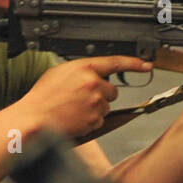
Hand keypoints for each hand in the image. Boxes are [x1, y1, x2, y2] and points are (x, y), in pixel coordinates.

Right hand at [15, 57, 152, 138]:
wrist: (35, 118)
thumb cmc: (43, 97)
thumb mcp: (60, 73)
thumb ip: (80, 71)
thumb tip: (93, 75)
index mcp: (84, 67)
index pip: (115, 62)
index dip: (134, 63)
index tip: (146, 65)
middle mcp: (93, 83)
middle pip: (112, 90)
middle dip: (101, 95)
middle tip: (81, 99)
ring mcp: (95, 102)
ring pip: (106, 106)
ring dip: (95, 109)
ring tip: (74, 109)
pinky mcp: (95, 119)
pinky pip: (100, 119)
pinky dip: (90, 120)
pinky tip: (75, 117)